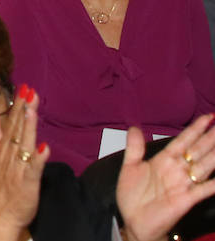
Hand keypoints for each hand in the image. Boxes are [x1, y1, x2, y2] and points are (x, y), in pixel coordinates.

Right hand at [0, 86, 45, 234]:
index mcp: (2, 147)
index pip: (11, 122)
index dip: (18, 105)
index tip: (24, 88)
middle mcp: (9, 154)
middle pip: (18, 128)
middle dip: (24, 109)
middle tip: (29, 91)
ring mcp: (17, 167)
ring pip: (24, 143)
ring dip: (28, 126)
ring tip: (32, 109)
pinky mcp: (26, 182)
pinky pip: (32, 168)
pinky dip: (37, 158)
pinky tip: (44, 147)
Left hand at [117, 115, 214, 240]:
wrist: (133, 221)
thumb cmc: (133, 196)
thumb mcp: (130, 167)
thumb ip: (135, 148)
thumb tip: (134, 126)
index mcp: (164, 160)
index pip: (184, 140)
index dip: (195, 129)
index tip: (209, 116)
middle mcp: (177, 169)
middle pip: (198, 150)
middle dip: (211, 137)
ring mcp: (184, 183)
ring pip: (205, 165)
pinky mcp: (187, 199)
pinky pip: (205, 189)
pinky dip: (214, 183)